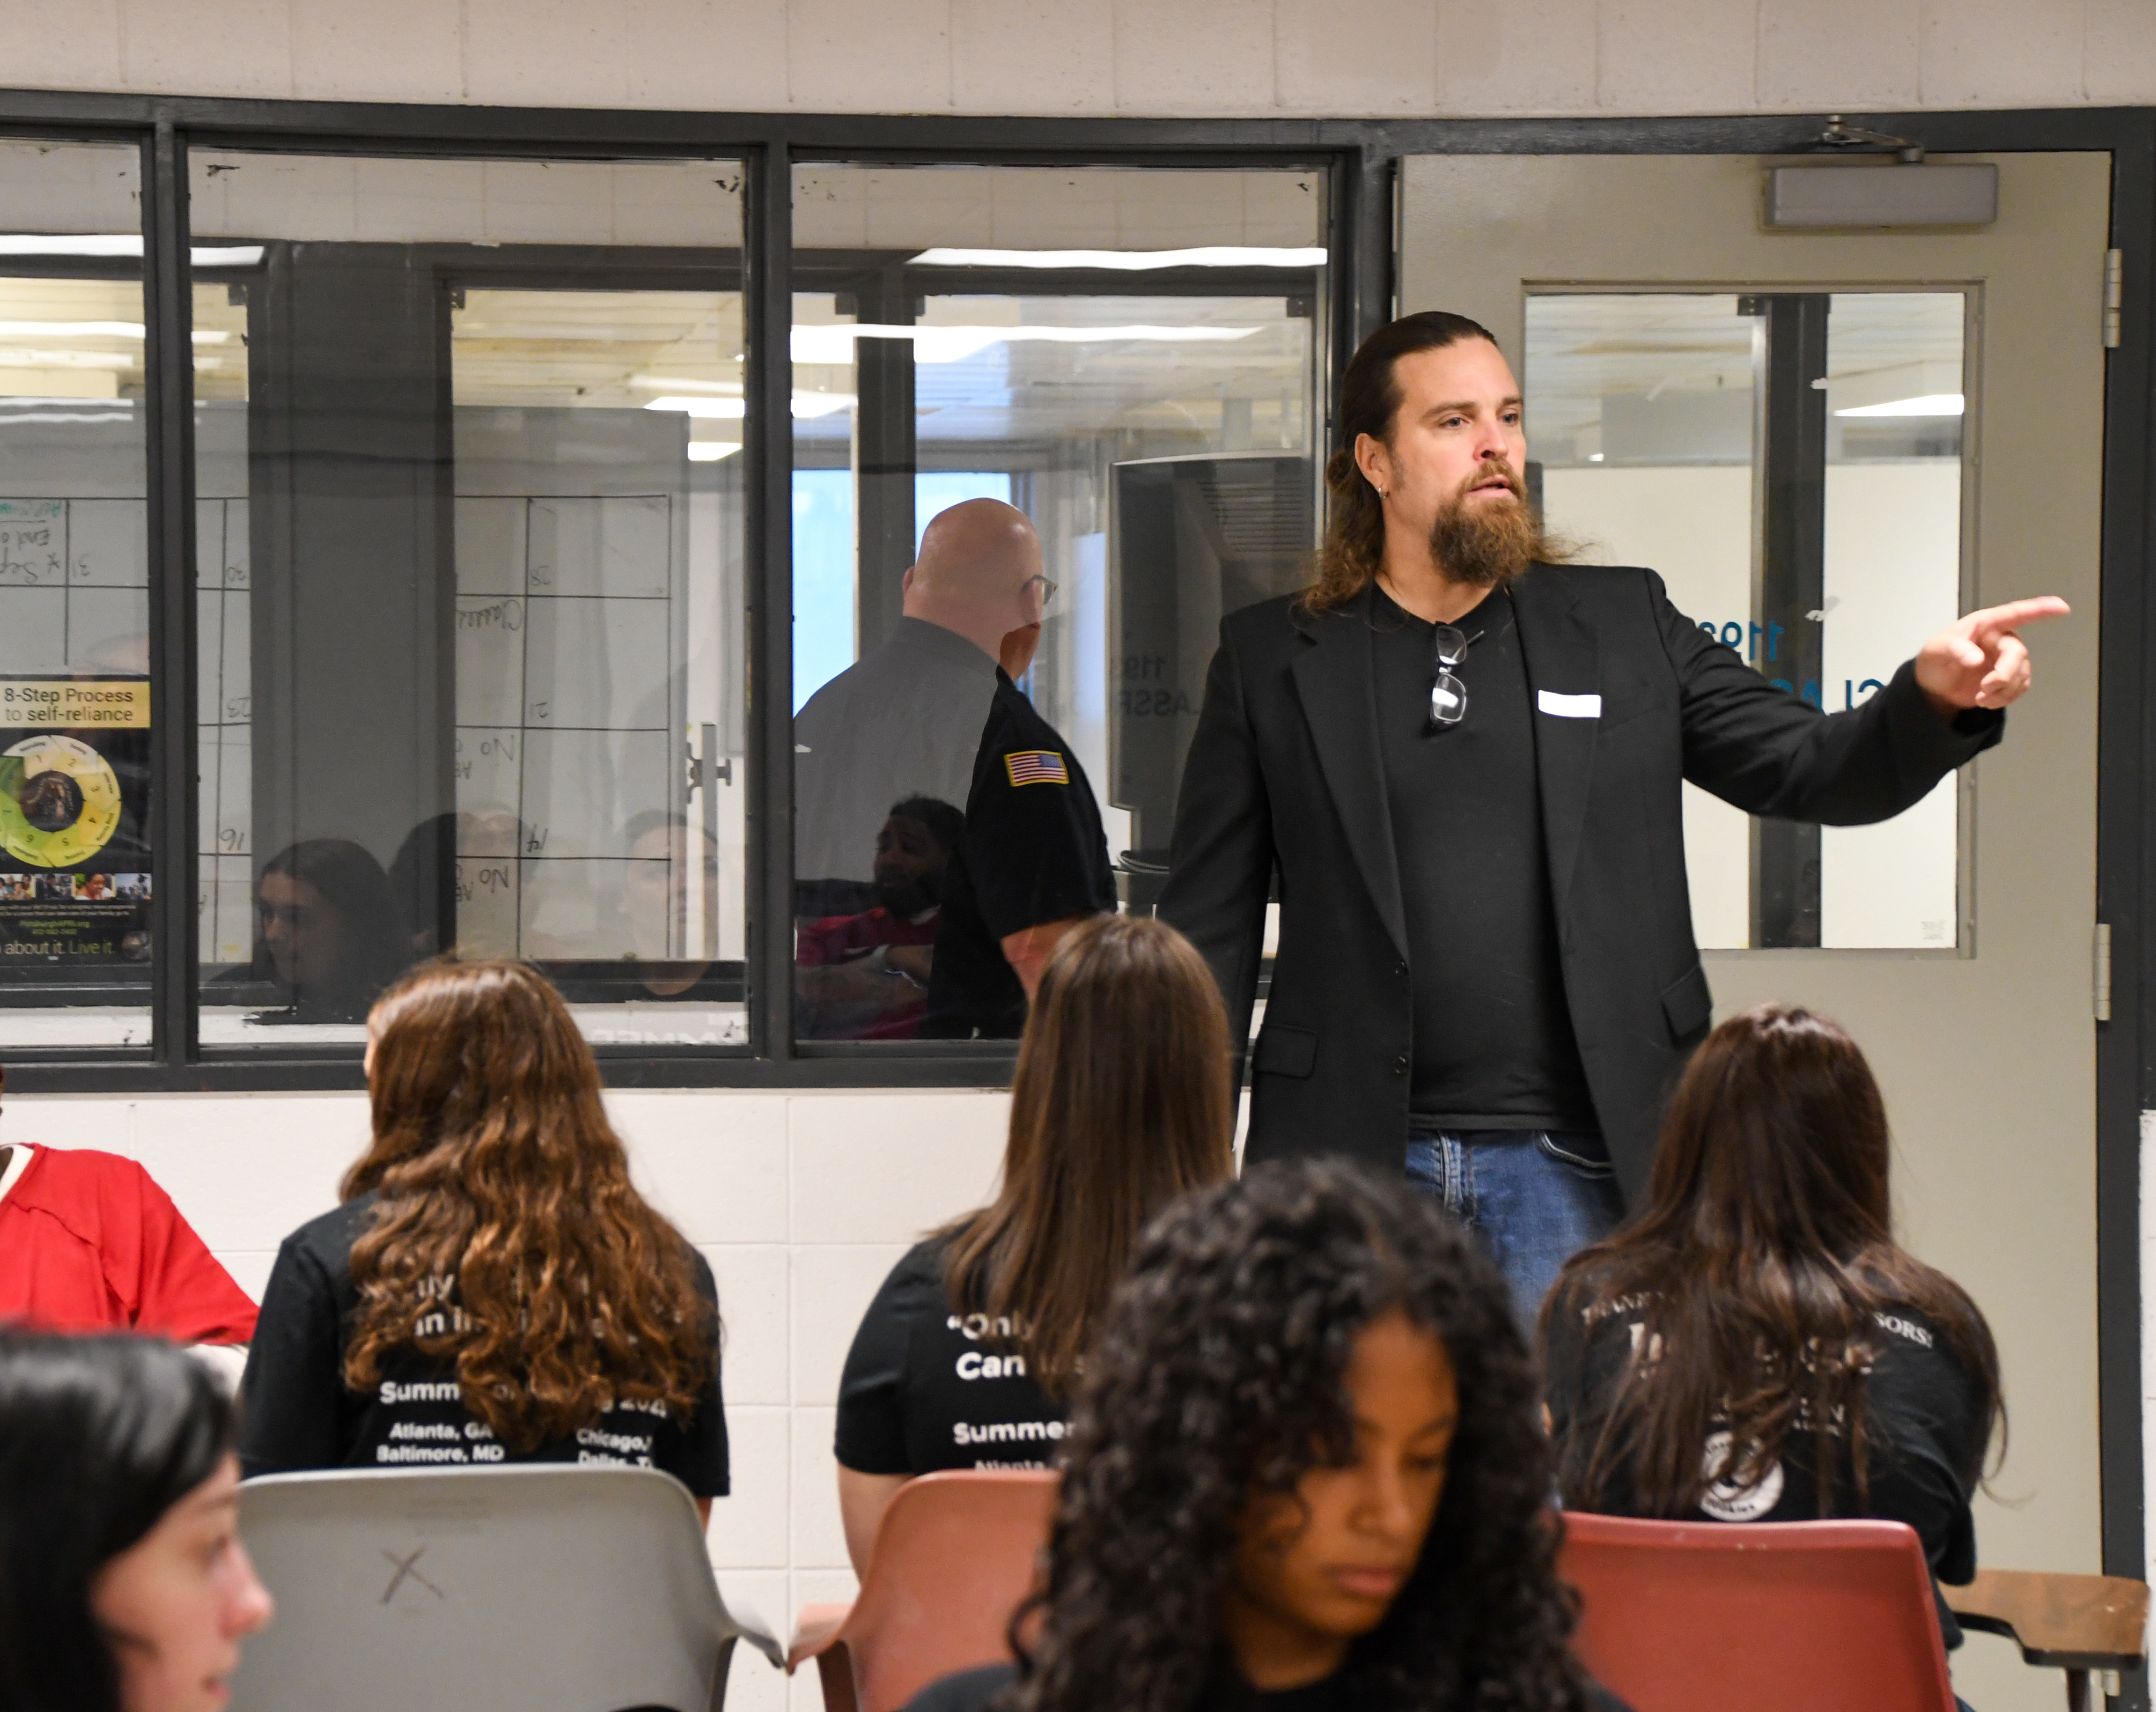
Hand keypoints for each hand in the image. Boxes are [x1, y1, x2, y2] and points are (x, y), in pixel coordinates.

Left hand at [1913, 597, 2069, 716]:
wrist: (1934, 686)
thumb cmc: (1935, 659)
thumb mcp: (1937, 651)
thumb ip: (1955, 650)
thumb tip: (1976, 659)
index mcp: (1986, 624)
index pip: (2015, 614)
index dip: (2039, 610)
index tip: (2062, 607)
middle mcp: (2001, 639)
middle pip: (2017, 654)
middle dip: (2005, 674)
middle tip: (1985, 688)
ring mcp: (2006, 659)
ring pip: (2021, 674)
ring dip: (2003, 690)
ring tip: (1980, 698)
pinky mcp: (2009, 678)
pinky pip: (2019, 687)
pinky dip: (2005, 698)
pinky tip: (1986, 701)